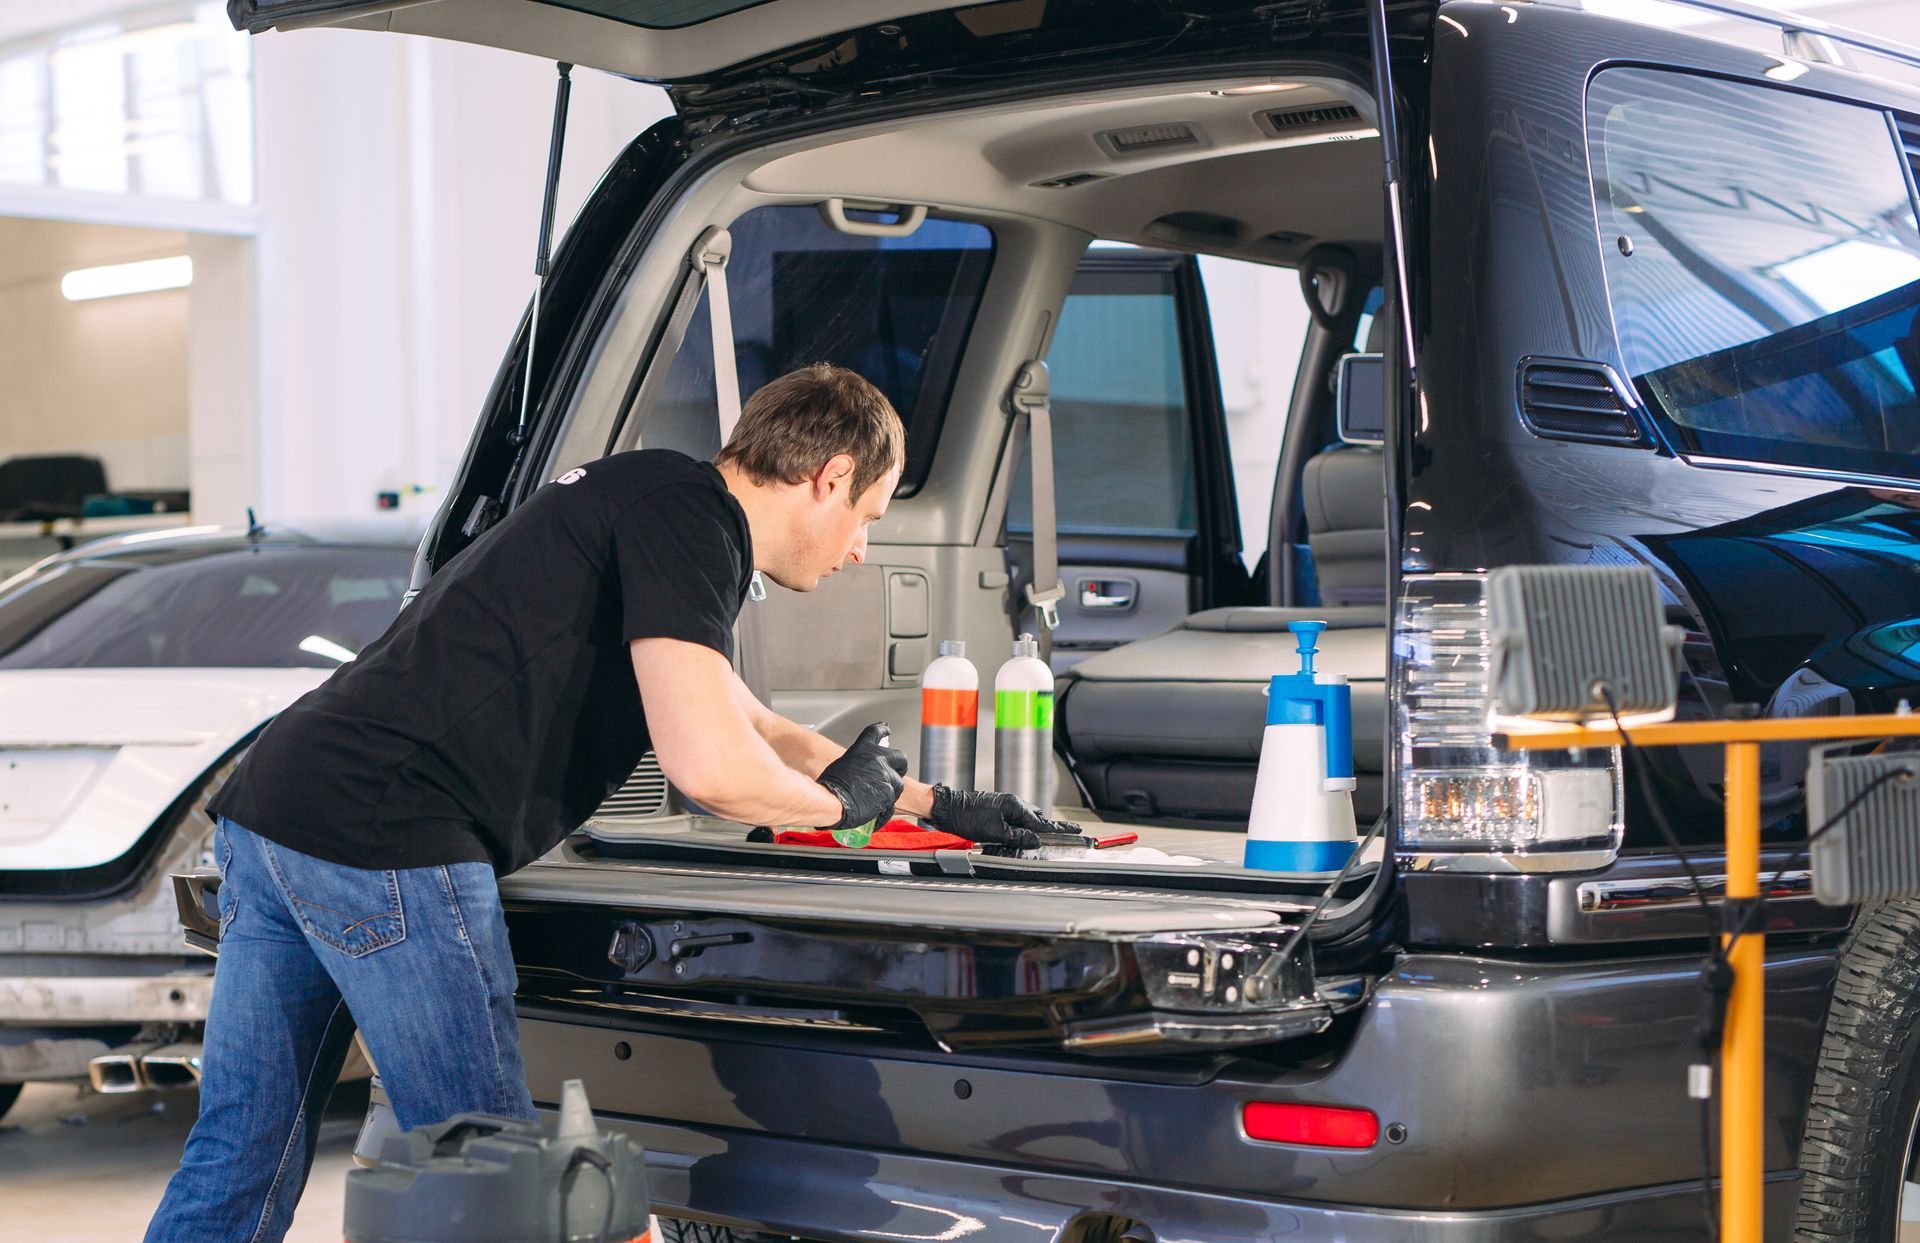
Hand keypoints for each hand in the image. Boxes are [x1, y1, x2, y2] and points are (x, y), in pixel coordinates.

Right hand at [816, 723, 906, 829]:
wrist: (832, 800)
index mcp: (863, 748)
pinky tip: (875, 813)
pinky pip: (890, 803)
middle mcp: (878, 758)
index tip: (886, 730)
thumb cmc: (830, 785)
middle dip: (899, 766)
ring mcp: (885, 776)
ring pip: (897, 783)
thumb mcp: (842, 765)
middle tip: (893, 773)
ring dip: (890, 790)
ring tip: (876, 799)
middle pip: (899, 757)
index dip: (883, 730)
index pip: (876, 731)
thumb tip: (863, 771)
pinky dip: (884, 809)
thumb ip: (858, 764)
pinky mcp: (889, 794)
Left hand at [926, 785, 1080, 851]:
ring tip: (1041, 838)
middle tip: (1063, 835)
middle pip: (1037, 818)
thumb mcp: (995, 833)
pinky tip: (1019, 833)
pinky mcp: (997, 808)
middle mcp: (1012, 802)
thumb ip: (1018, 837)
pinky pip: (1016, 818)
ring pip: (1026, 818)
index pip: (1043, 822)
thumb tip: (1036, 840)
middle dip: (1049, 828)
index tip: (1076, 829)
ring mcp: (1004, 804)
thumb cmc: (967, 818)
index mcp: (1015, 806)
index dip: (1060, 829)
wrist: (946, 809)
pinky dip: (1021, 826)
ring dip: (1033, 828)